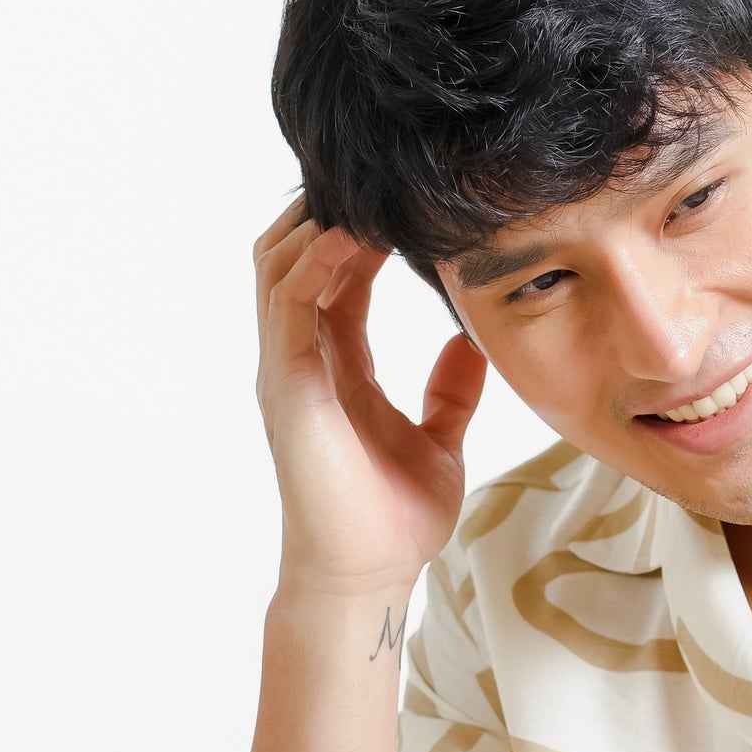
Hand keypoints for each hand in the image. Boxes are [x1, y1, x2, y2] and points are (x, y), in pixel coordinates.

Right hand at [253, 198, 487, 597]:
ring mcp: (286, 370)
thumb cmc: (394, 520)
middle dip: (328, 208)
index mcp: (336, 365)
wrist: (370, 578)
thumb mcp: (440, 440)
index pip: (338, 275)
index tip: (405, 199)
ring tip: (367, 190)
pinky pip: (289, 305)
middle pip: (293, 253)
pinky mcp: (285, 388)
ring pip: (279, 265)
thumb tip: (471, 342)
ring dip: (318, 222)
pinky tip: (350, 235)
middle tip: (378, 174)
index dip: (363, 232)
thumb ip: (450, 390)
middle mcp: (301, 359)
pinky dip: (314, 262)